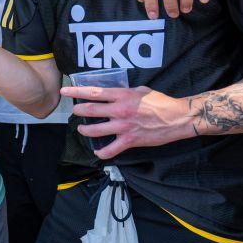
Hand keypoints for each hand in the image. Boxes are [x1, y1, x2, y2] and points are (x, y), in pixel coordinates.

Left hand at [62, 84, 192, 157]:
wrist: (177, 118)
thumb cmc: (160, 102)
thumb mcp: (140, 90)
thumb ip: (124, 92)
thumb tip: (112, 94)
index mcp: (122, 95)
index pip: (94, 92)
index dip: (77, 92)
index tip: (65, 92)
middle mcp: (120, 110)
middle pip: (91, 110)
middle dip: (78, 111)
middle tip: (75, 111)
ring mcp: (124, 126)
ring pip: (96, 130)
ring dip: (85, 130)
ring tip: (82, 129)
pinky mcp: (130, 140)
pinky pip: (111, 149)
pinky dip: (102, 152)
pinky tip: (98, 151)